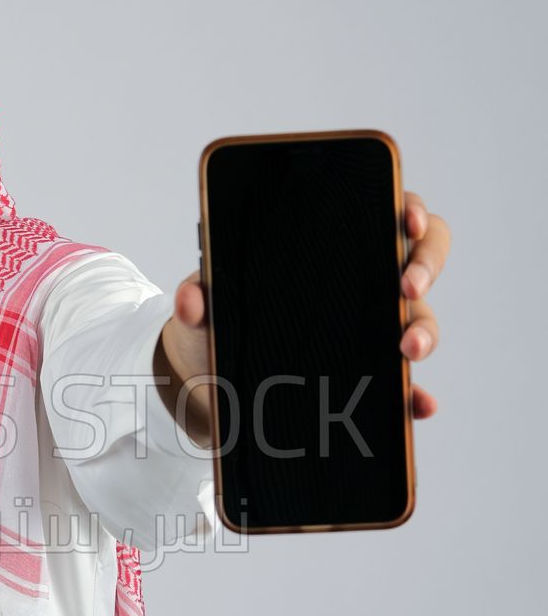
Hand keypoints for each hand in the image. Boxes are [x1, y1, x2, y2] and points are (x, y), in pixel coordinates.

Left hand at [158, 188, 450, 437]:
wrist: (209, 380)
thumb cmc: (217, 322)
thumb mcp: (205, 306)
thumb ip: (198, 296)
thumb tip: (191, 301)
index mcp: (331, 247)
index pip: (384, 212)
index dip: (407, 210)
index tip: (405, 221)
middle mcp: (363, 282)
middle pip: (420, 258)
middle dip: (424, 265)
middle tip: (406, 287)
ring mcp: (371, 329)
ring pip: (419, 319)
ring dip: (424, 331)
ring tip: (408, 349)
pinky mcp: (368, 376)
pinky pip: (404, 385)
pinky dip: (415, 396)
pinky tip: (417, 405)